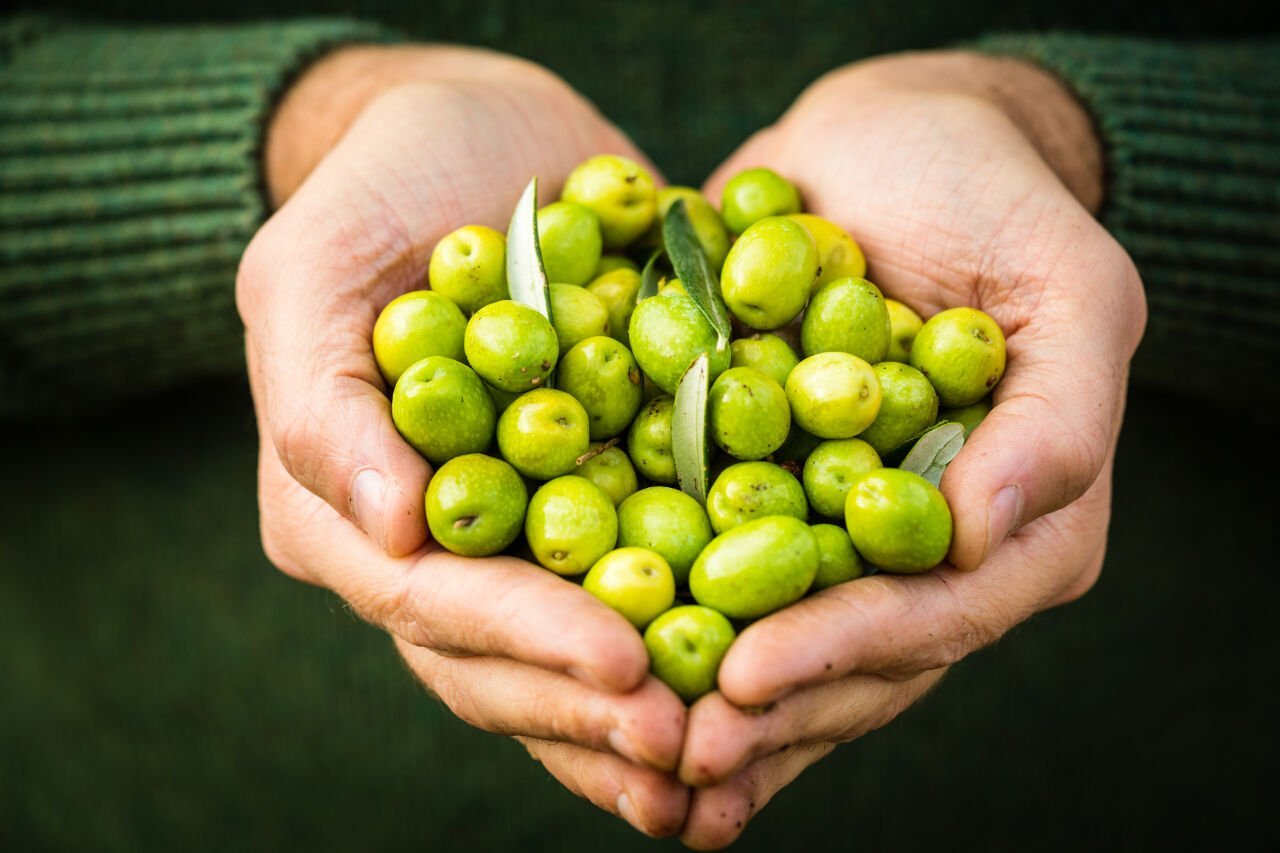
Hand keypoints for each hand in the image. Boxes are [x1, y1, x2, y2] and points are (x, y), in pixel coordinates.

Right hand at [237, 45, 688, 835]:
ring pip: (566, 657)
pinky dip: (687, 649)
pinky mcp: (588, 504)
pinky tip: (753, 700)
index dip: (526, 641)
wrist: (482, 136)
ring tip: (725, 764)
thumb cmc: (385, 180)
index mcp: (340, 508)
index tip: (625, 669)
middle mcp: (421, 547)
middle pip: (497, 662)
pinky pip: (637, 592)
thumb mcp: (317, 260)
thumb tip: (390, 531)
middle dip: (589, 712)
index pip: (429, 601)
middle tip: (687, 747)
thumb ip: (321, 399)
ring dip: (639, 720)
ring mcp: (508, 536)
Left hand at [674, 51, 1146, 846]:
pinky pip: (708, 564)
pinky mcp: (762, 486)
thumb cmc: (992, 194)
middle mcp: (926, 547)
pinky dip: (660, 615)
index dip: (840, 655)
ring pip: (776, 633)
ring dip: (705, 697)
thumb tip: (982, 538)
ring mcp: (837, 525)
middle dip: (762, 709)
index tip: (745, 683)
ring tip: (627, 749)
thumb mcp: (1070, 281)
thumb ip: (1059, 417)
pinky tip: (598, 667)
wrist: (888, 139)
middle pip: (846, 656)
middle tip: (670, 751)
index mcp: (1016, 521)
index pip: (930, 617)